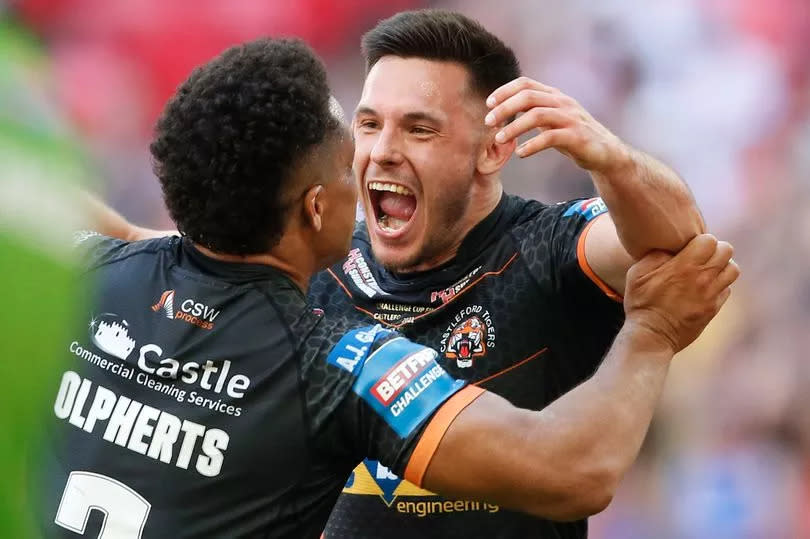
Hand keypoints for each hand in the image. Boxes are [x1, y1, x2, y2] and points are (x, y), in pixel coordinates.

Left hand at [485, 77, 627, 172]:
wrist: (605, 153)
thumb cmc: (574, 137)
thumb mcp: (552, 120)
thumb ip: (534, 111)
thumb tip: (506, 110)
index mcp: (554, 96)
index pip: (526, 83)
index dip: (504, 91)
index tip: (488, 104)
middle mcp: (562, 103)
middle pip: (528, 96)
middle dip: (504, 108)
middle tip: (488, 122)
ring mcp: (571, 118)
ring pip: (537, 115)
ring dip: (514, 126)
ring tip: (498, 139)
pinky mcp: (577, 137)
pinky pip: (551, 137)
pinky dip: (532, 145)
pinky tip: (520, 153)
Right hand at [623, 234, 739, 352]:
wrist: (652, 335)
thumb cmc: (641, 303)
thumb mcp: (637, 274)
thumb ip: (655, 256)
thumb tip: (670, 248)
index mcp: (684, 266)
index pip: (709, 240)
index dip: (700, 241)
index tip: (690, 248)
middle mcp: (703, 278)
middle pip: (726, 251)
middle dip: (714, 250)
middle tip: (701, 257)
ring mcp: (711, 295)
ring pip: (733, 270)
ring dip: (721, 267)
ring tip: (707, 272)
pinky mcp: (713, 309)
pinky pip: (727, 290)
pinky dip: (719, 286)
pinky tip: (704, 289)